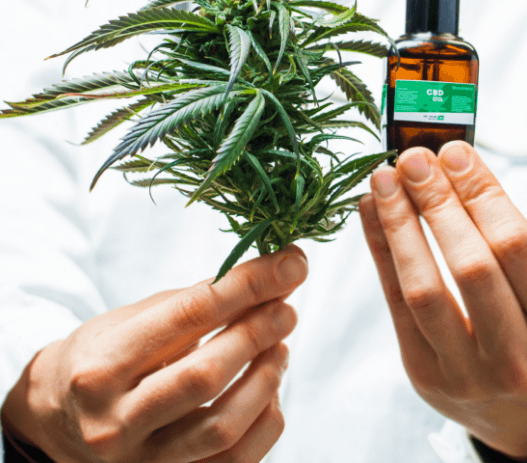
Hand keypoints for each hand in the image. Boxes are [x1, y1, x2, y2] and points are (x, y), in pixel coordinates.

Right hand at [1, 245, 307, 462]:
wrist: (56, 422)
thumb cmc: (100, 358)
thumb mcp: (130, 319)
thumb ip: (194, 302)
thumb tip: (266, 278)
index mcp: (102, 365)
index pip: (190, 314)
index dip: (248, 285)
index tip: (290, 263)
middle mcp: (115, 421)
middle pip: (207, 374)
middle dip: (259, 332)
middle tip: (287, 307)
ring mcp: (139, 462)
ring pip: (222, 426)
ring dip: (266, 377)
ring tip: (279, 345)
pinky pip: (234, 462)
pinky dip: (264, 420)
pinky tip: (269, 388)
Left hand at [360, 141, 526, 461]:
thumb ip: (501, 237)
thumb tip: (448, 167)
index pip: (516, 245)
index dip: (480, 192)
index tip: (454, 152)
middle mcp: (515, 357)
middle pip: (469, 266)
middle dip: (436, 203)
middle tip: (412, 159)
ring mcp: (465, 373)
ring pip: (423, 289)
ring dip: (398, 224)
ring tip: (383, 180)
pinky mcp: (423, 373)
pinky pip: (394, 304)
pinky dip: (380, 251)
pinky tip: (371, 213)